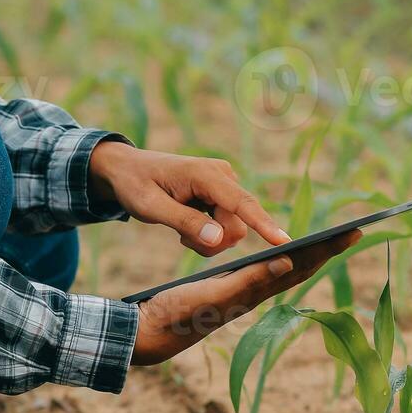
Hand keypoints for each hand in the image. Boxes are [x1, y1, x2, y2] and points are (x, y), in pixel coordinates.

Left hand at [89, 142, 290, 254]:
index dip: (263, 225)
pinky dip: (207, 234)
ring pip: (232, 229)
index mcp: (205, 174)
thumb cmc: (135, 185)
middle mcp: (223, 176)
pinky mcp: (222, 195)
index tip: (284, 242)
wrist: (127, 170)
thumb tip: (218, 239)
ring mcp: (224, 185)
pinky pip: (226, 225)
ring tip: (180, 230)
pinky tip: (186, 226)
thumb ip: (184, 222)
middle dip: (212, 241)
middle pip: (237, 225)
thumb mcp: (150, 207)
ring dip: (207, 239)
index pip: (241, 203)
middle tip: (181, 239)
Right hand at [130, 230, 361, 366]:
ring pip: (281, 272)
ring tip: (324, 243)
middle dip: (325, 251)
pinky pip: (262, 273)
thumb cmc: (175, 313)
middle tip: (352, 232)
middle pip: (298, 269)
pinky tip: (278, 257)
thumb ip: (247, 281)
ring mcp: (238, 294)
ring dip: (305, 256)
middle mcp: (251, 294)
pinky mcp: (223, 292)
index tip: (353, 232)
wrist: (148, 334)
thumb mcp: (211, 294)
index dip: (326, 250)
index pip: (299, 267)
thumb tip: (288, 263)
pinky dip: (278, 260)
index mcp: (253, 292)